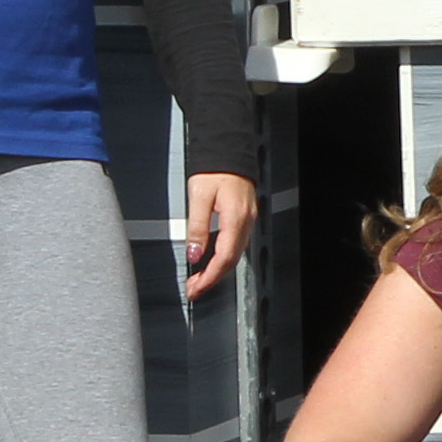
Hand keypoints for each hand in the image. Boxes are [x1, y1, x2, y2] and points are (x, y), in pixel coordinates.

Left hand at [177, 171, 257, 299]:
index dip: (209, 277)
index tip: (195, 288)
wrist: (227, 152)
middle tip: (194, 290)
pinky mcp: (243, 218)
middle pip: (231, 260)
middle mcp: (245, 222)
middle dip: (212, 279)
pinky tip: (210, 261)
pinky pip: (235, 245)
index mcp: (236, 218)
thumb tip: (194, 253)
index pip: (224, 257)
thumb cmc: (214, 170)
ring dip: (216, 270)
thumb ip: (197, 227)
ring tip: (198, 279)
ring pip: (234, 254)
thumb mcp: (198, 197)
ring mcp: (247, 221)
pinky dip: (222, 258)